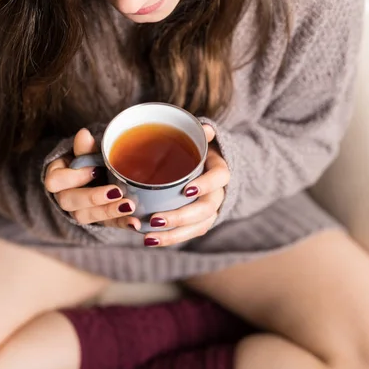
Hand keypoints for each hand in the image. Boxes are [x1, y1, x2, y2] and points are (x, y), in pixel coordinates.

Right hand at [44, 128, 135, 224]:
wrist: (98, 177)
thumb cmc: (88, 162)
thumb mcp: (85, 153)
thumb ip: (84, 148)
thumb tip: (84, 134)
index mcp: (57, 179)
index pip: (54, 182)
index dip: (73, 177)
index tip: (95, 169)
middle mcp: (64, 198)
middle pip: (69, 202)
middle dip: (93, 197)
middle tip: (116, 191)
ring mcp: (79, 212)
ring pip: (86, 217)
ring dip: (108, 212)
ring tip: (129, 206)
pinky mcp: (98, 221)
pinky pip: (107, 225)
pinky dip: (121, 223)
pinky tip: (135, 223)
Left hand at [113, 125, 229, 245]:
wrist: (206, 168)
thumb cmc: (197, 152)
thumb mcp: (199, 140)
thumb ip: (200, 134)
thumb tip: (206, 128)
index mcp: (219, 171)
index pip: (219, 178)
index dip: (206, 185)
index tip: (187, 189)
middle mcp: (218, 194)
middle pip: (206, 209)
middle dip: (182, 216)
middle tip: (156, 218)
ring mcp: (210, 211)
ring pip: (197, 226)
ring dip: (173, 234)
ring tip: (149, 237)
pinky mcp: (199, 222)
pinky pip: (188, 233)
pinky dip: (170, 239)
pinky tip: (150, 240)